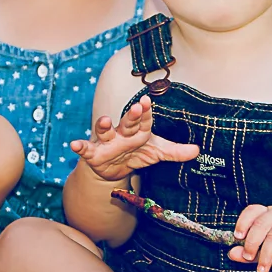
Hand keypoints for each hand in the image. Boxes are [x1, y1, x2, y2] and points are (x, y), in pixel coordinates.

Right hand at [70, 95, 199, 182]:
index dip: (145, 113)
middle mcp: (122, 132)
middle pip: (127, 123)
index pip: (144, 120)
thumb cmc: (135, 153)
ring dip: (103, 125)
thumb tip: (197, 151)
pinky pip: (86, 149)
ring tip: (104, 120)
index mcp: (137, 130)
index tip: (147, 102)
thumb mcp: (156, 153)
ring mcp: (107, 142)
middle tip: (136, 107)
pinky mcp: (94, 153)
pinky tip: (74, 145)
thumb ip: (175, 152)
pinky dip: (80, 147)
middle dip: (131, 116)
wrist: (114, 169)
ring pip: (105, 131)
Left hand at [228, 205, 271, 271]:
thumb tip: (232, 253)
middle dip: (252, 243)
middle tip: (247, 257)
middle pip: (262, 224)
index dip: (243, 222)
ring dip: (266, 256)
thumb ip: (250, 252)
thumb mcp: (267, 252)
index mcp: (269, 214)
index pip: (253, 211)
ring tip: (263, 270)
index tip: (237, 237)